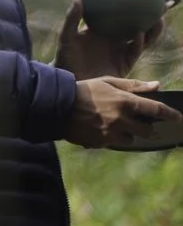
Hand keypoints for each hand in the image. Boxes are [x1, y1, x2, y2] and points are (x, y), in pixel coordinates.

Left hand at [56, 0, 163, 79]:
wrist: (70, 81)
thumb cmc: (65, 56)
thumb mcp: (67, 36)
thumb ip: (72, 18)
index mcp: (102, 28)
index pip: (120, 14)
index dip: (133, 6)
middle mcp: (114, 38)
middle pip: (136, 24)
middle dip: (150, 15)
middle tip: (164, 4)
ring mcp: (120, 50)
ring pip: (141, 37)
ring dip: (151, 29)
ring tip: (159, 18)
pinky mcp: (124, 64)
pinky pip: (134, 51)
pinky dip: (137, 43)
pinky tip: (138, 34)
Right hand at [63, 76, 177, 147]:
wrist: (56, 105)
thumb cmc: (84, 90)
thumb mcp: (107, 82)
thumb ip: (133, 85)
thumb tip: (157, 85)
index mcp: (124, 101)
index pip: (156, 110)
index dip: (171, 114)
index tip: (179, 118)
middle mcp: (121, 119)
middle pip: (147, 130)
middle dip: (145, 127)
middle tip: (136, 121)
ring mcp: (111, 133)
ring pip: (131, 139)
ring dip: (127, 133)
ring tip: (112, 123)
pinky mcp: (101, 143)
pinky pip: (115, 143)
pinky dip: (112, 137)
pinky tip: (99, 128)